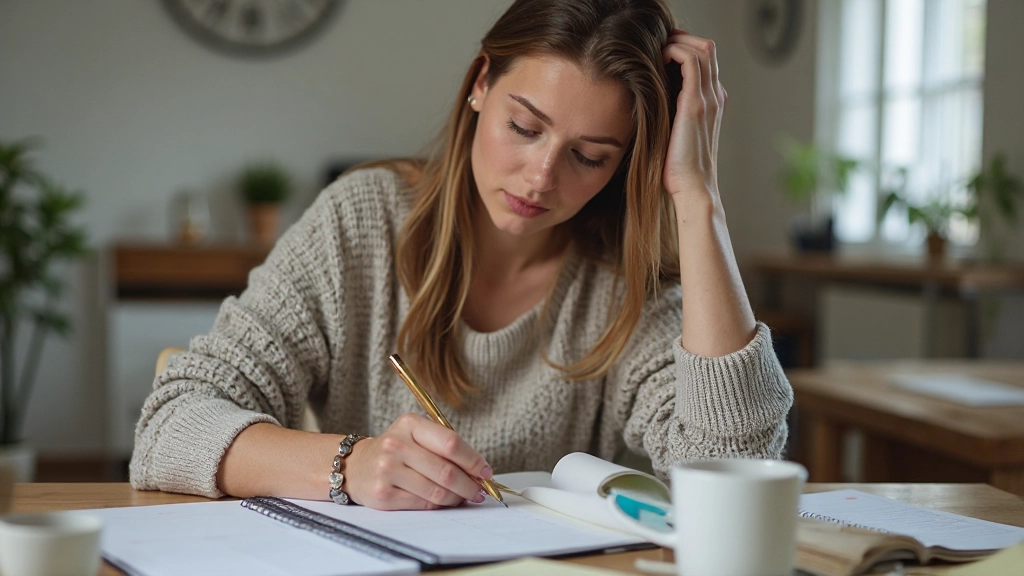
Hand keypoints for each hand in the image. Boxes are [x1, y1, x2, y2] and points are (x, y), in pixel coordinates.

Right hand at [343, 413, 493, 509]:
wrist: (356, 466)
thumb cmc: (396, 450)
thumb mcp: (416, 435)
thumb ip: (445, 448)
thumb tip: (479, 472)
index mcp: (409, 424)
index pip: (451, 443)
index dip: (473, 460)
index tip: (486, 471)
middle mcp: (396, 445)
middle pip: (446, 471)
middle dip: (470, 484)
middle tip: (480, 490)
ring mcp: (388, 470)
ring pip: (437, 491)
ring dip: (457, 497)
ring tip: (465, 497)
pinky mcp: (383, 495)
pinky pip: (423, 504)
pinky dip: (441, 505)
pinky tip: (446, 502)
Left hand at [661, 30, 726, 205]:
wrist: (693, 189)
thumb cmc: (679, 169)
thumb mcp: (674, 134)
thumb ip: (670, 114)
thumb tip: (647, 100)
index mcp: (712, 102)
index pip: (705, 61)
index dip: (685, 49)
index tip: (660, 51)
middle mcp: (715, 97)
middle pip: (707, 49)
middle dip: (682, 39)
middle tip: (657, 43)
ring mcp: (708, 99)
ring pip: (703, 49)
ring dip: (678, 41)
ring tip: (656, 47)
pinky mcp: (696, 104)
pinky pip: (691, 62)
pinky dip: (674, 52)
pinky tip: (657, 59)